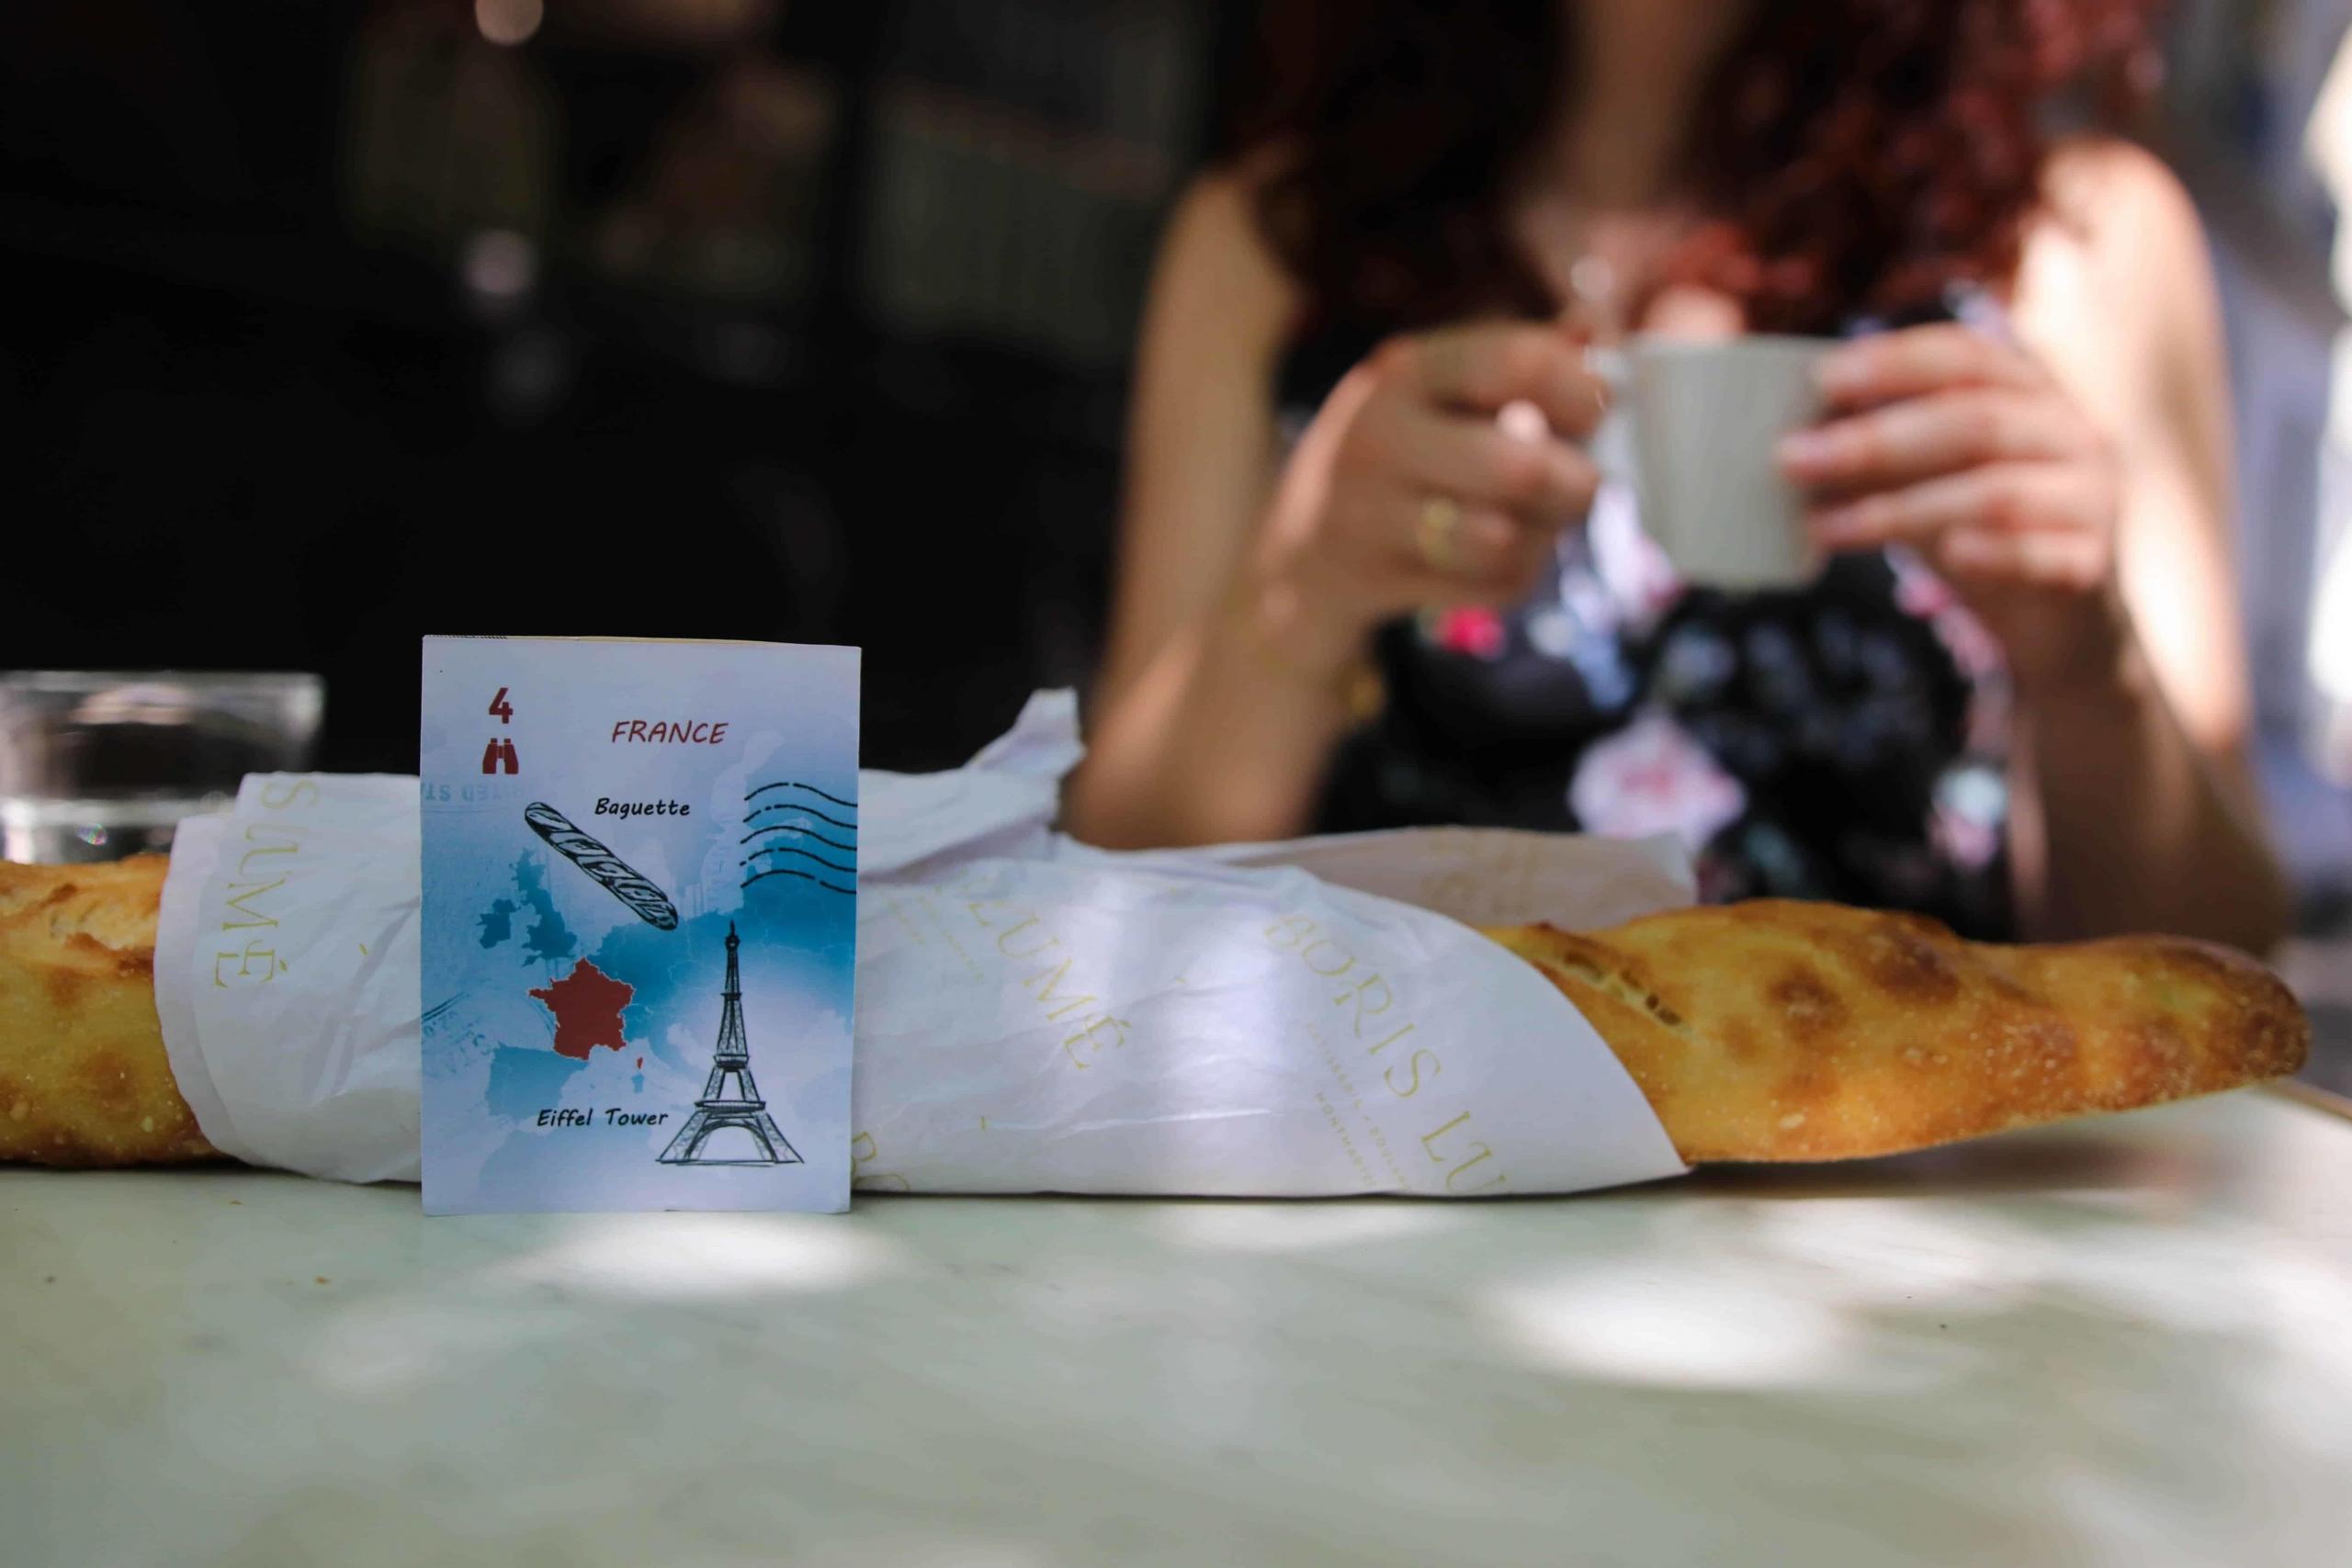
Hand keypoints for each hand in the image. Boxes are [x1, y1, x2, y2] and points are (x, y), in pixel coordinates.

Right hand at [1245, 322, 1607, 676]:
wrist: (1298, 559)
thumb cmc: (1396, 464)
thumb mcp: (1439, 395)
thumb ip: (1521, 359)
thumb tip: (1597, 326)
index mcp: (1405, 372)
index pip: (1517, 361)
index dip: (1582, 389)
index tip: (1599, 413)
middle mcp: (1377, 435)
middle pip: (1521, 467)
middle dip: (1575, 486)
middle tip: (1580, 489)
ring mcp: (1366, 514)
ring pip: (1506, 539)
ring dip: (1542, 540)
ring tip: (1532, 526)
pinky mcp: (1373, 581)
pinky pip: (1489, 587)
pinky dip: (1511, 580)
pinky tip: (1490, 564)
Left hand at [1776, 325, 2130, 687]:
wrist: (2055, 623)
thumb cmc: (1975, 530)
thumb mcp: (1924, 481)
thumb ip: (1878, 451)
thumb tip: (1789, 434)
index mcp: (2030, 392)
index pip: (1967, 355)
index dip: (1895, 361)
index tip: (1822, 379)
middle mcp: (2071, 432)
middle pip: (1974, 420)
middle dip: (1876, 439)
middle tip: (1793, 459)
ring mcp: (2091, 496)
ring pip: (1995, 491)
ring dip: (1898, 509)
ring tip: (1822, 527)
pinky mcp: (2091, 563)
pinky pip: (2041, 554)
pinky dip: (1991, 552)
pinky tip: (1946, 557)